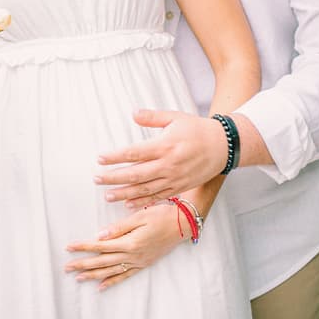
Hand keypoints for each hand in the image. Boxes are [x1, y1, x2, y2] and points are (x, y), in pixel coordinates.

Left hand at [64, 202, 183, 290]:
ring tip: (78, 278)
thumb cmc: (162, 215)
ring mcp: (138, 262)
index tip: (69, 247)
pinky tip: (101, 286)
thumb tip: (100, 236)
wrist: (183, 224)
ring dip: (93, 275)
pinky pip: (125, 276)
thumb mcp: (140, 216)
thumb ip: (119, 228)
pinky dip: (112, 281)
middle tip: (66, 267)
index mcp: (130, 243)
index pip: (100, 246)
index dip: (84, 247)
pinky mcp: (143, 264)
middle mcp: (132, 256)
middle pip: (102, 261)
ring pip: (111, 271)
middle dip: (83, 264)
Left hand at [94, 109, 226, 208]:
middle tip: (96, 179)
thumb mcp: (175, 117)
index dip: (115, 157)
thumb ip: (153, 117)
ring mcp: (173, 179)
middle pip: (135, 174)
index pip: (134, 153)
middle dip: (114, 177)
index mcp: (164, 146)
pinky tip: (128, 204)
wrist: (222, 146)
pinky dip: (142, 202)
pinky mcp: (179, 188)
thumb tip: (133, 113)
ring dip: (124, 193)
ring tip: (107, 196)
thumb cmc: (197, 129)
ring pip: (144, 189)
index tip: (100, 158)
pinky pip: (157, 197)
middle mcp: (168, 165)